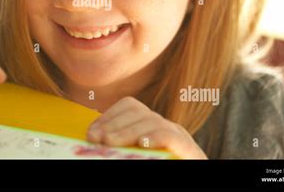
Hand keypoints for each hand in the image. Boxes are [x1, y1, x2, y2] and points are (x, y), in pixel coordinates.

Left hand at [87, 96, 206, 158]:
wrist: (192, 179)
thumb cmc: (159, 163)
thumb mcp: (132, 156)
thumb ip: (118, 147)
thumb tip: (92, 139)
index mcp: (149, 126)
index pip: (129, 106)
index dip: (109, 116)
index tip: (91, 132)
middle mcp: (164, 126)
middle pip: (138, 111)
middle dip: (113, 123)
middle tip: (97, 139)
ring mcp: (179, 136)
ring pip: (152, 121)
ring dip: (127, 131)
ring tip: (109, 143)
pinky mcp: (190, 151)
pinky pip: (173, 136)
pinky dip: (157, 137)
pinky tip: (143, 143)